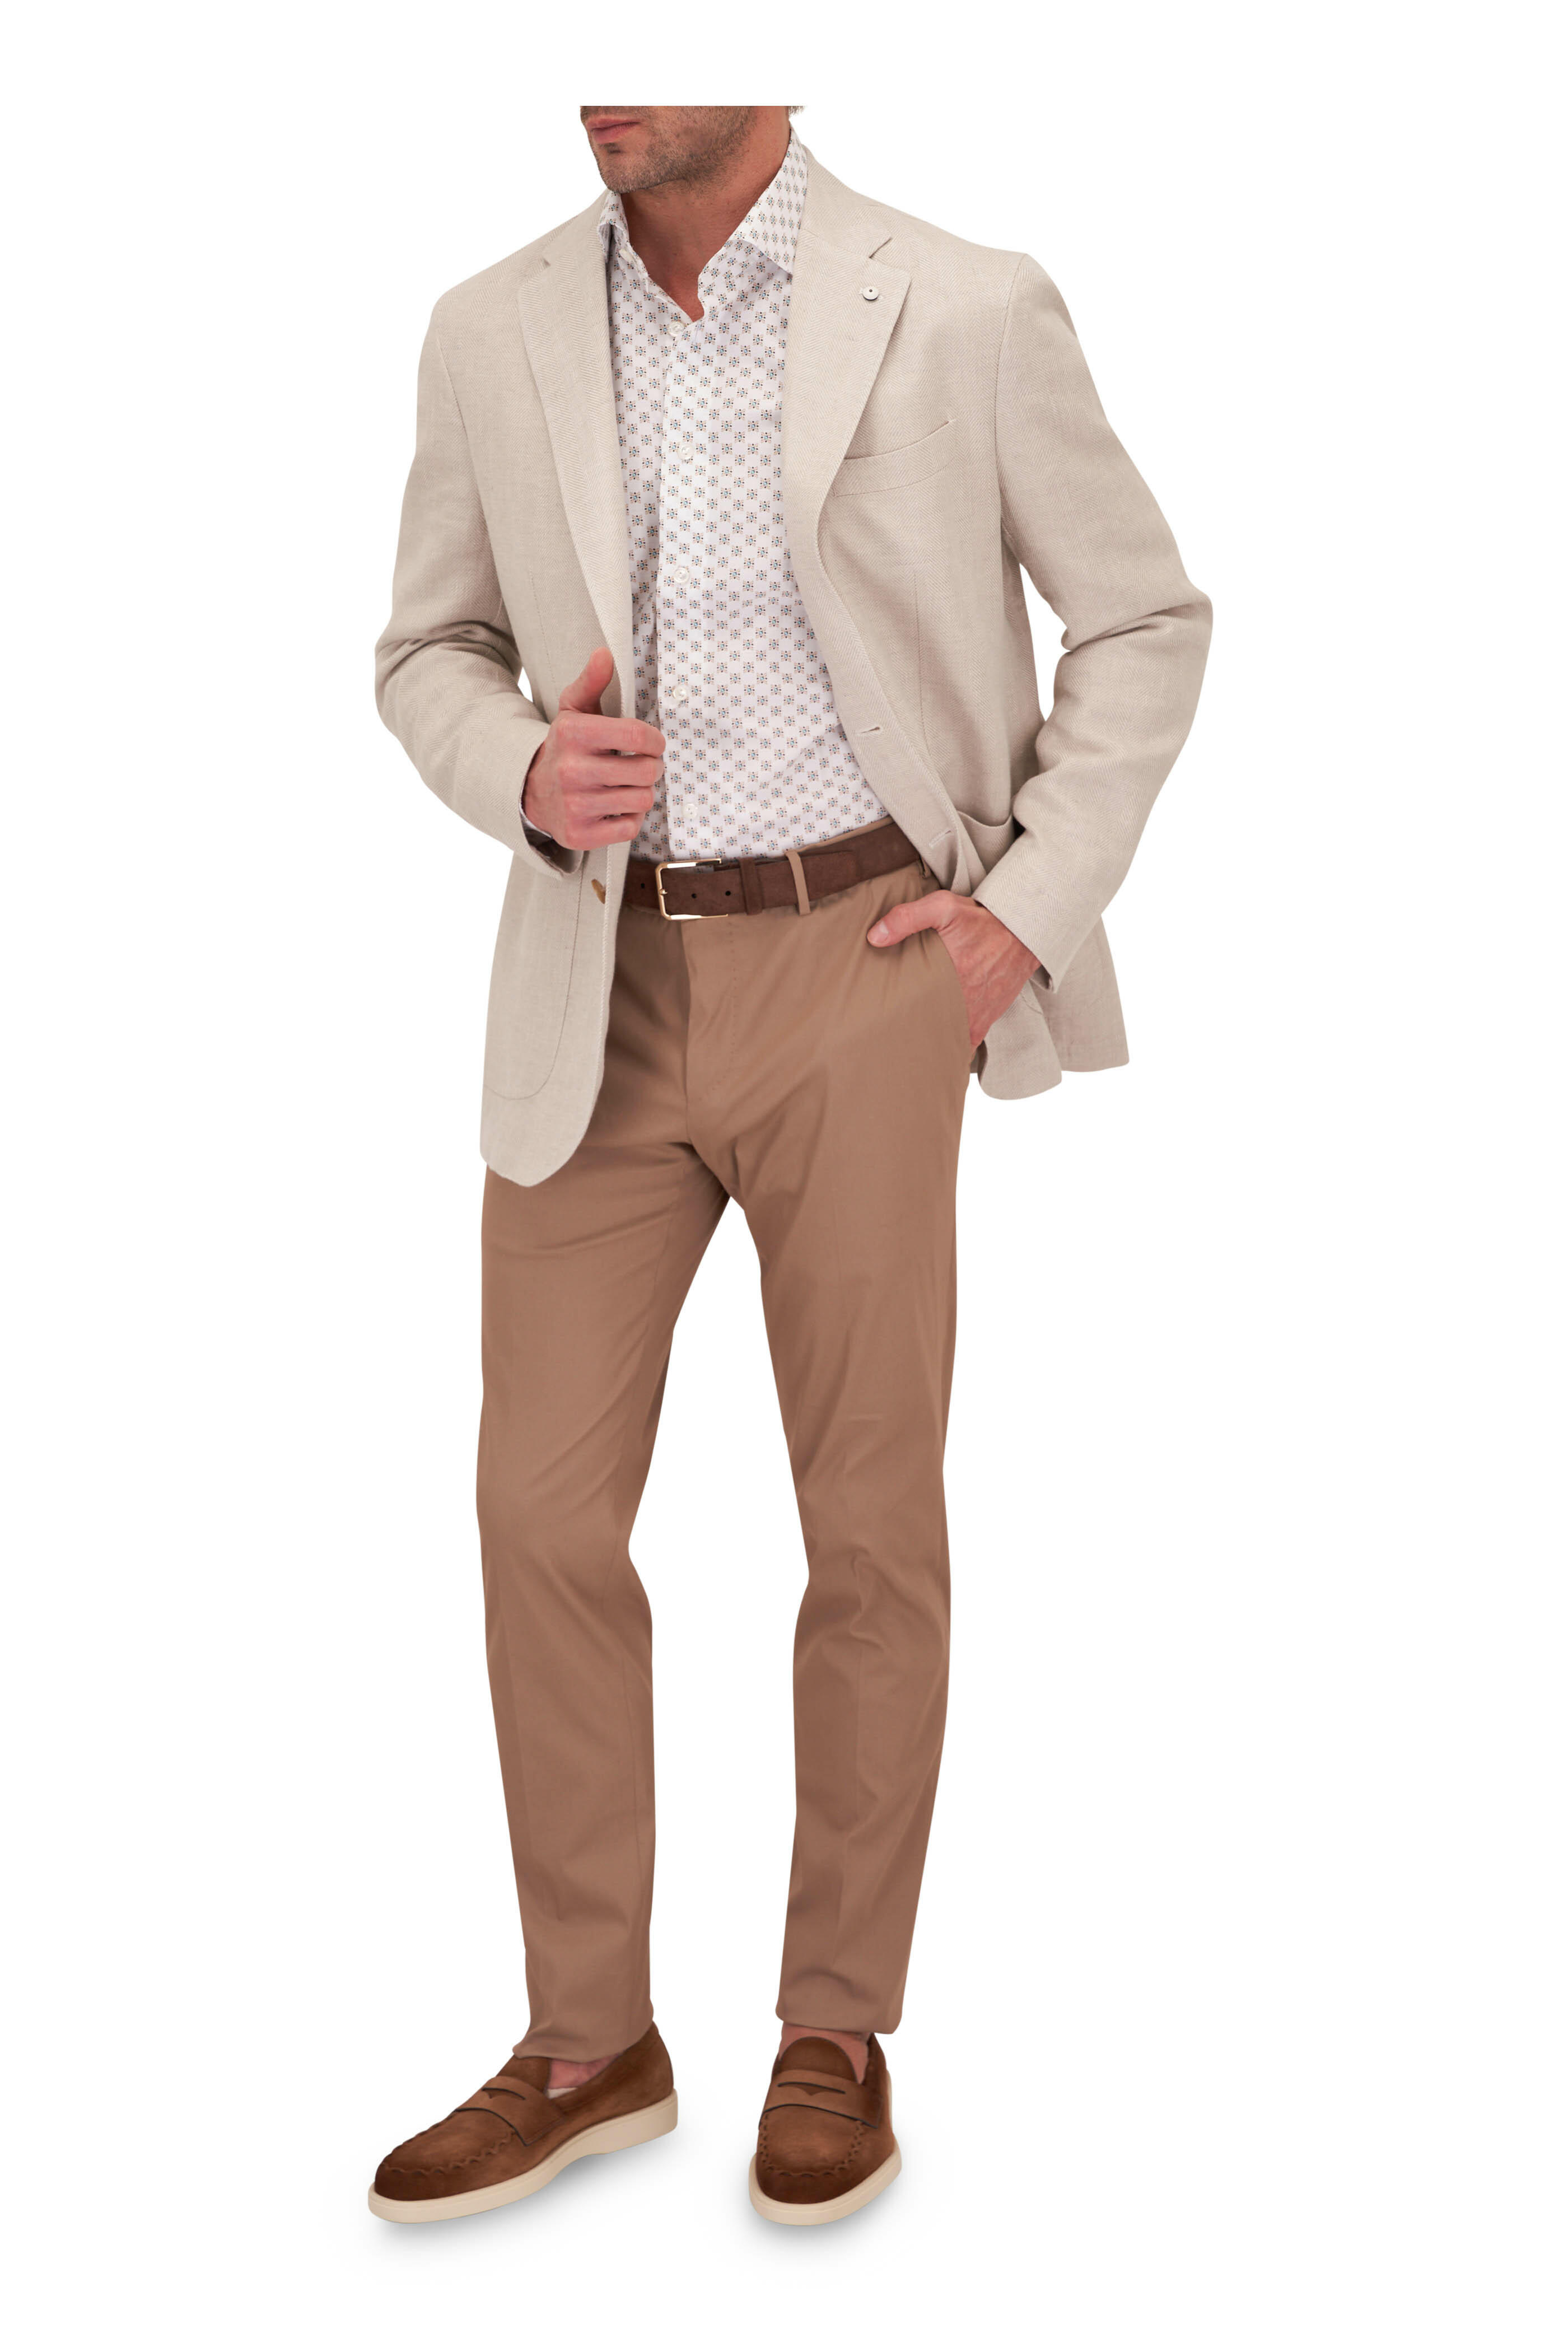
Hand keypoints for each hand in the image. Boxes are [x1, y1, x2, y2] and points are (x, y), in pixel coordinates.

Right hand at [523, 648, 665, 849]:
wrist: (530, 791)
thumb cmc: (564, 748)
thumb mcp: (573, 710)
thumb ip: (592, 681)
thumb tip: (604, 654)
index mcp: (573, 734)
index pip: (640, 737)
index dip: (656, 741)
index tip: (652, 743)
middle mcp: (572, 770)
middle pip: (647, 771)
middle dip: (651, 767)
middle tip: (640, 765)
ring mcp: (575, 805)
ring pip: (642, 800)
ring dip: (641, 793)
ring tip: (626, 785)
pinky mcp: (580, 834)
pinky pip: (630, 828)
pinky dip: (630, 818)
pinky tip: (615, 806)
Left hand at [867, 889, 1039, 1048]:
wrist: (1024, 932)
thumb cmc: (982, 919)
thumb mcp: (944, 907)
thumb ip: (907, 918)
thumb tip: (874, 936)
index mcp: (947, 981)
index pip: (909, 1011)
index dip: (892, 1018)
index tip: (877, 1020)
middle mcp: (962, 1006)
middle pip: (924, 1031)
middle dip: (907, 1033)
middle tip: (888, 1033)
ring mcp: (975, 1017)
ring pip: (944, 1040)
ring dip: (928, 1040)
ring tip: (909, 1041)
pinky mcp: (986, 1021)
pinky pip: (965, 1043)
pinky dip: (952, 1044)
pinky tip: (937, 1044)